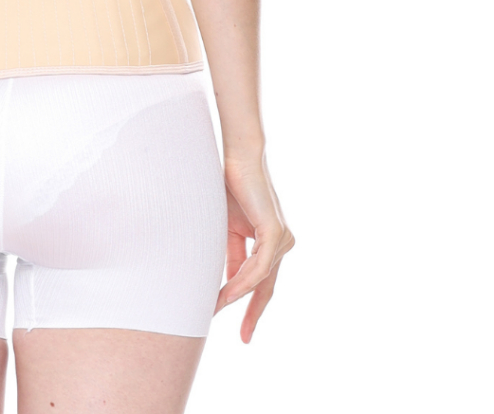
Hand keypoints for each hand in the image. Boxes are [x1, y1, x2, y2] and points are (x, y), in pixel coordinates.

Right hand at [213, 153, 294, 341]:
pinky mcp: (276, 234)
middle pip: (267, 287)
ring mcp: (282, 239)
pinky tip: (228, 293)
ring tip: (215, 311)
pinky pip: (259, 267)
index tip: (241, 329)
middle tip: (244, 338)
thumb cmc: (228, 186)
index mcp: (269, 242)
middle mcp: (281, 243)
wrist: (238, 158)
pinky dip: (242, 281)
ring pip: (261, 279)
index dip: (249, 304)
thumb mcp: (225, 228)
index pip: (260, 280)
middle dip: (254, 314)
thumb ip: (229, 253)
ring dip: (238, 297)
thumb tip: (220, 282)